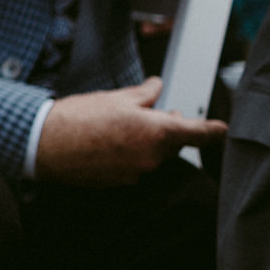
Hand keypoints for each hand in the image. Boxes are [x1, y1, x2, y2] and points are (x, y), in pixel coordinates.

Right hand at [33, 77, 224, 186]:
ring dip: (142, 140)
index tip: (223, 129)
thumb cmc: (78, 119)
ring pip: (151, 154)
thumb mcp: (115, 98)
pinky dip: (126, 153)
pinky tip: (104, 141)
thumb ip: (144, 94)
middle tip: (147, 111)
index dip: (213, 130)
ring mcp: (137, 172)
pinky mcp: (120, 182)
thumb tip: (157, 87)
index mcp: (156, 132)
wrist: (46, 145)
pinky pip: (133, 165)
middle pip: (171, 143)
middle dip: (164, 128)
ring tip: (114, 125)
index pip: (198, 133)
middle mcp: (152, 157)